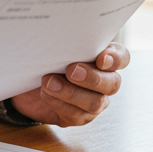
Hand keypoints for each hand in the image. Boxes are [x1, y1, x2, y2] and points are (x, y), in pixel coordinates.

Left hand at [8, 43, 129, 126]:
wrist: (30, 80)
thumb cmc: (47, 57)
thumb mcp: (56, 46)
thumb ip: (66, 42)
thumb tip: (61, 35)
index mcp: (104, 58)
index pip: (122, 57)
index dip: (115, 59)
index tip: (101, 58)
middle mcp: (104, 81)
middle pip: (112, 83)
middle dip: (92, 78)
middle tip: (71, 70)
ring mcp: (94, 101)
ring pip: (94, 102)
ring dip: (70, 93)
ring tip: (49, 83)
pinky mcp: (78, 116)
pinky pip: (75, 115)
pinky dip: (58, 103)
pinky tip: (45, 94)